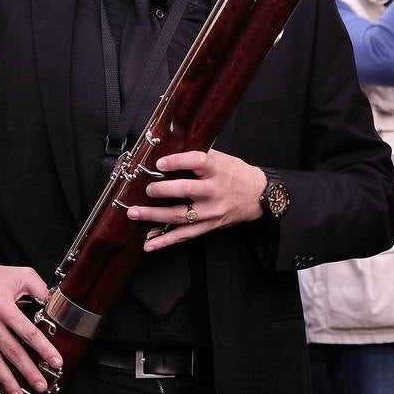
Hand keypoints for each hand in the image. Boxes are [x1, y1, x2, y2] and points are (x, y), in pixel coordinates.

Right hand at [0, 253, 61, 393]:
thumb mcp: (21, 275)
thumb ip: (40, 288)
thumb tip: (55, 303)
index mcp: (3, 305)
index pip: (27, 332)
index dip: (43, 348)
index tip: (56, 361)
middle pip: (11, 350)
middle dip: (28, 370)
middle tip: (41, 385)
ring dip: (7, 381)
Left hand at [127, 150, 265, 251]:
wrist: (257, 196)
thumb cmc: (235, 173)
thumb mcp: (221, 159)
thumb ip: (199, 156)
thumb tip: (170, 149)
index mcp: (216, 170)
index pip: (197, 161)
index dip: (178, 162)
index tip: (160, 163)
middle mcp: (213, 191)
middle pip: (186, 191)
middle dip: (163, 190)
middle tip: (147, 188)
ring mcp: (210, 211)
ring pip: (180, 216)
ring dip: (155, 216)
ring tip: (135, 213)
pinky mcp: (208, 226)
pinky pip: (184, 236)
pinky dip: (165, 241)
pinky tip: (150, 244)